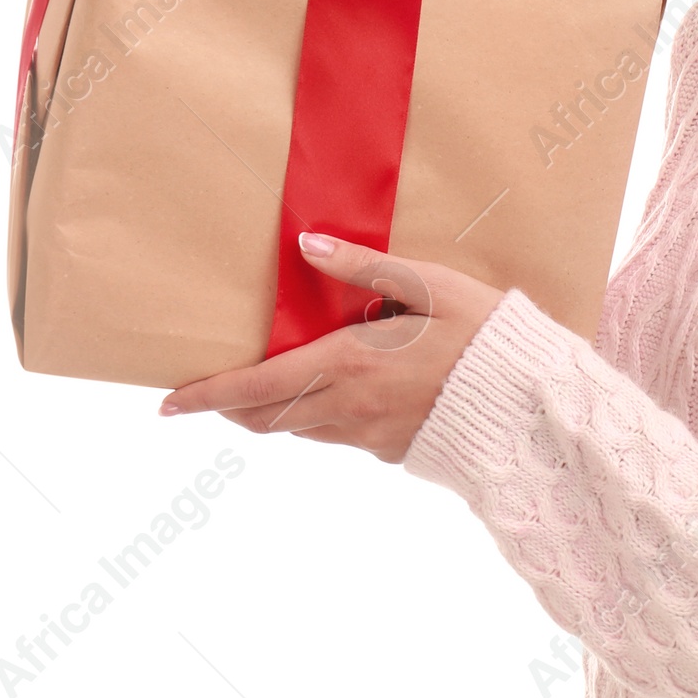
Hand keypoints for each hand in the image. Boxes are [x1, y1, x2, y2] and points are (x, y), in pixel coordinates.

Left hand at [157, 232, 506, 462]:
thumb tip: (309, 246)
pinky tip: (342, 390)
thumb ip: (366, 267)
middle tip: (208, 393)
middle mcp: (348, 409)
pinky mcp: (391, 451)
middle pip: (265, 419)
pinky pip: (338, 435)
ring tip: (269, 383)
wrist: (529, 403)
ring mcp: (369, 437)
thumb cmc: (483, 333)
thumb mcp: (429, 285)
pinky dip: (320, 415)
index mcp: (348, 365)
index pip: (255, 388)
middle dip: (230, 408)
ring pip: (299, 430)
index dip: (206, 397)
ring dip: (274, 411)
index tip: (167, 404)